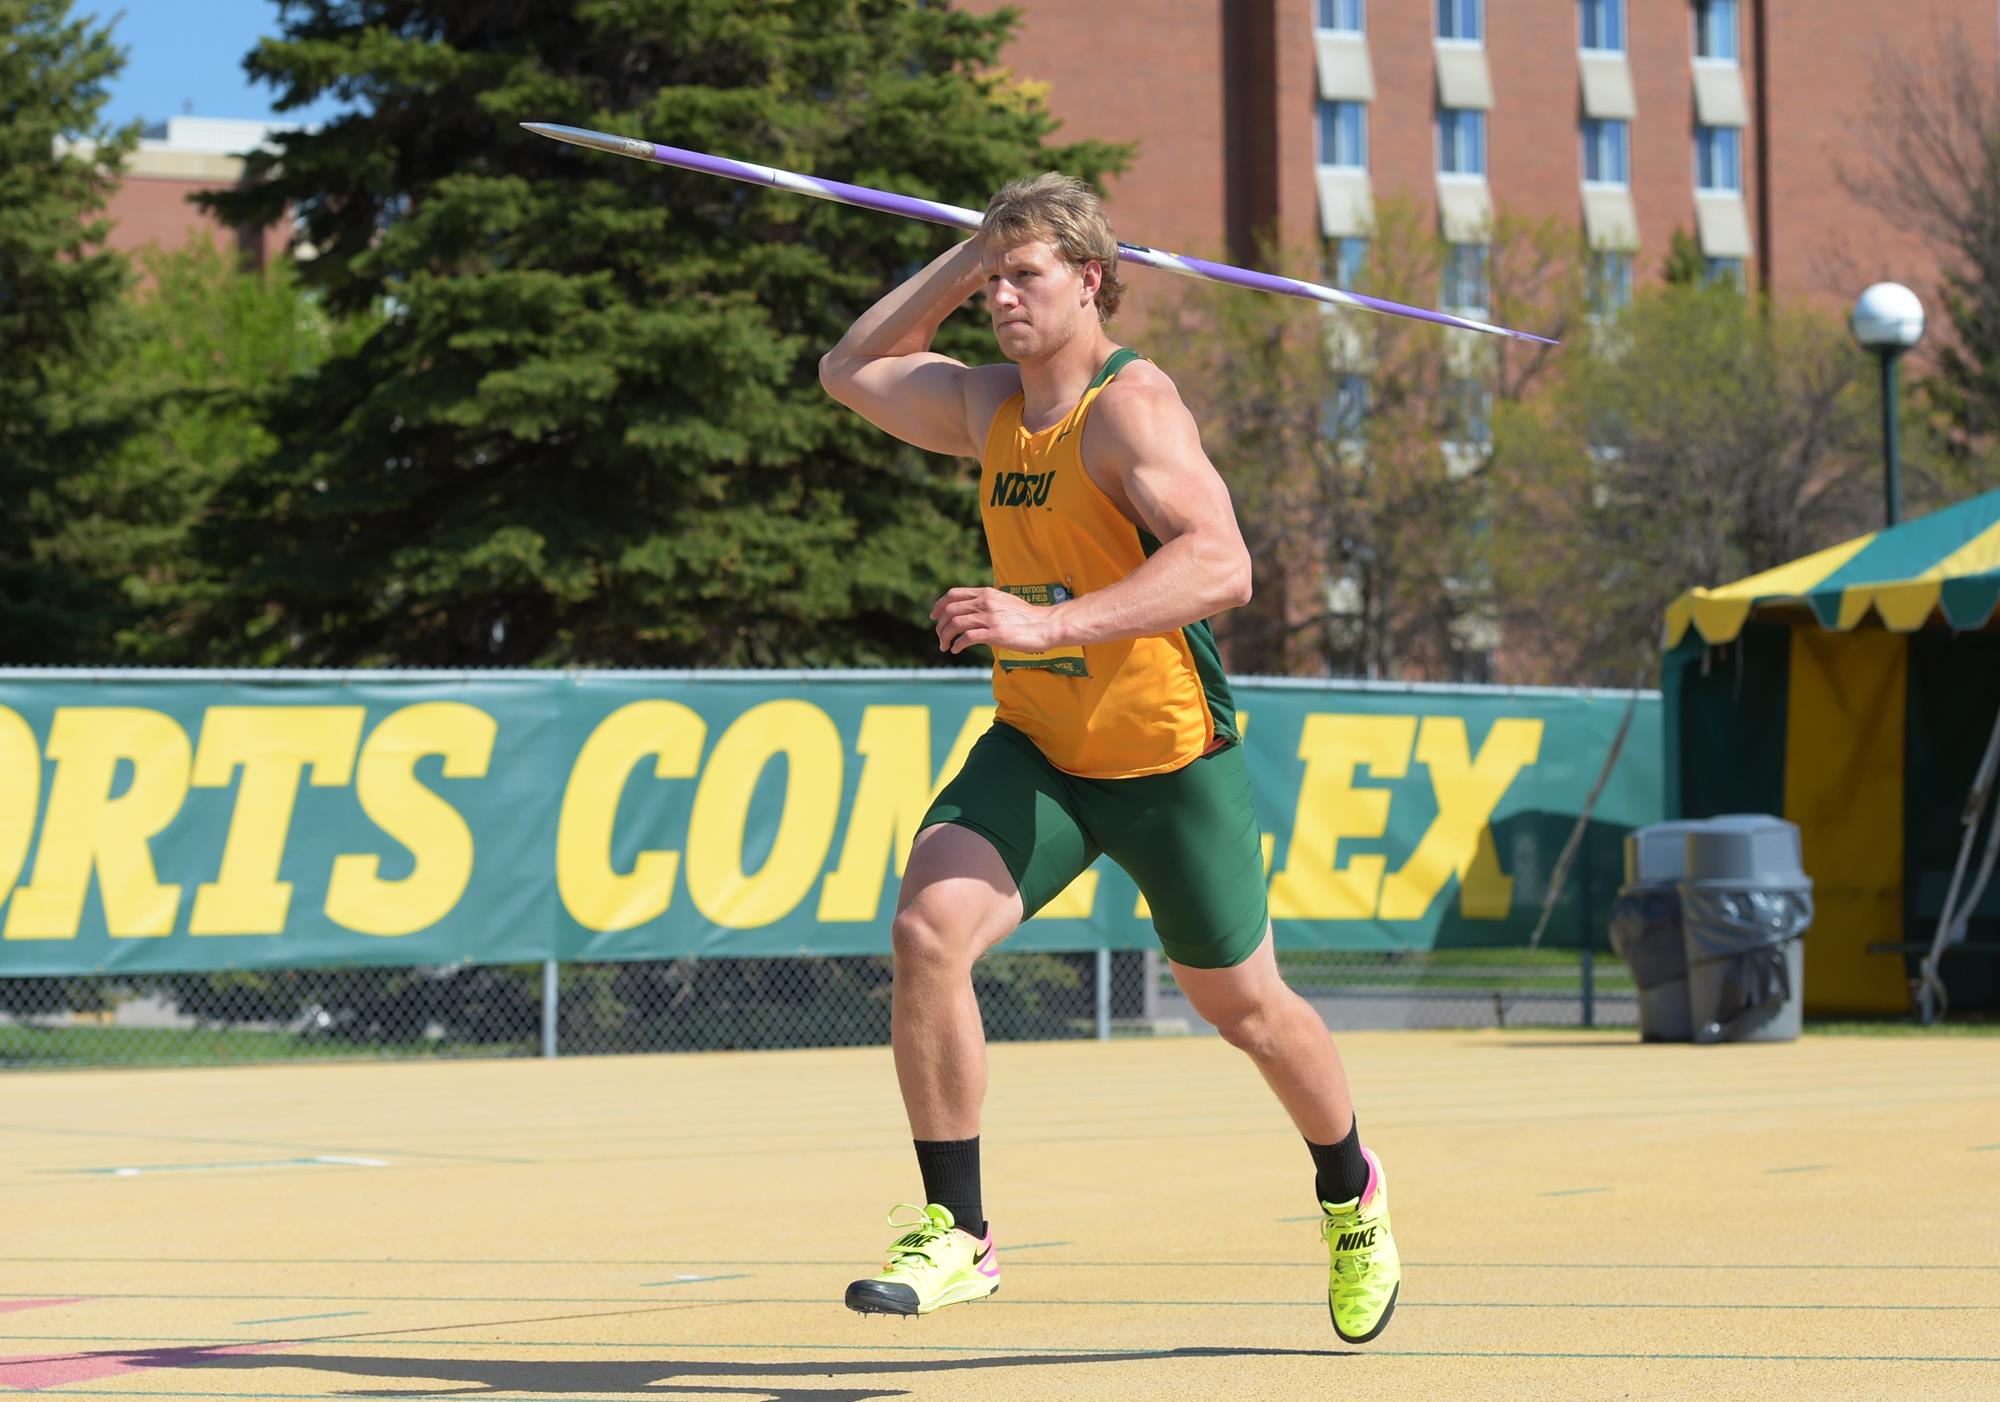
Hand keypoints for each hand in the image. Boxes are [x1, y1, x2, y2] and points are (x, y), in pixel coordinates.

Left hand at [929, 586, 1061, 655]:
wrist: (1045, 625)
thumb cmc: (1026, 617)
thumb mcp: (1004, 601)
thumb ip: (987, 602)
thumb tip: (972, 609)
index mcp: (986, 593)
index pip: (953, 594)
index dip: (939, 605)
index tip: (934, 616)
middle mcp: (985, 603)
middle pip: (950, 610)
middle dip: (940, 625)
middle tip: (940, 637)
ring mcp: (989, 618)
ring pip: (955, 624)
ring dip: (944, 636)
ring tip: (944, 646)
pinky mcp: (994, 633)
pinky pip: (967, 638)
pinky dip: (957, 644)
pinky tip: (956, 650)